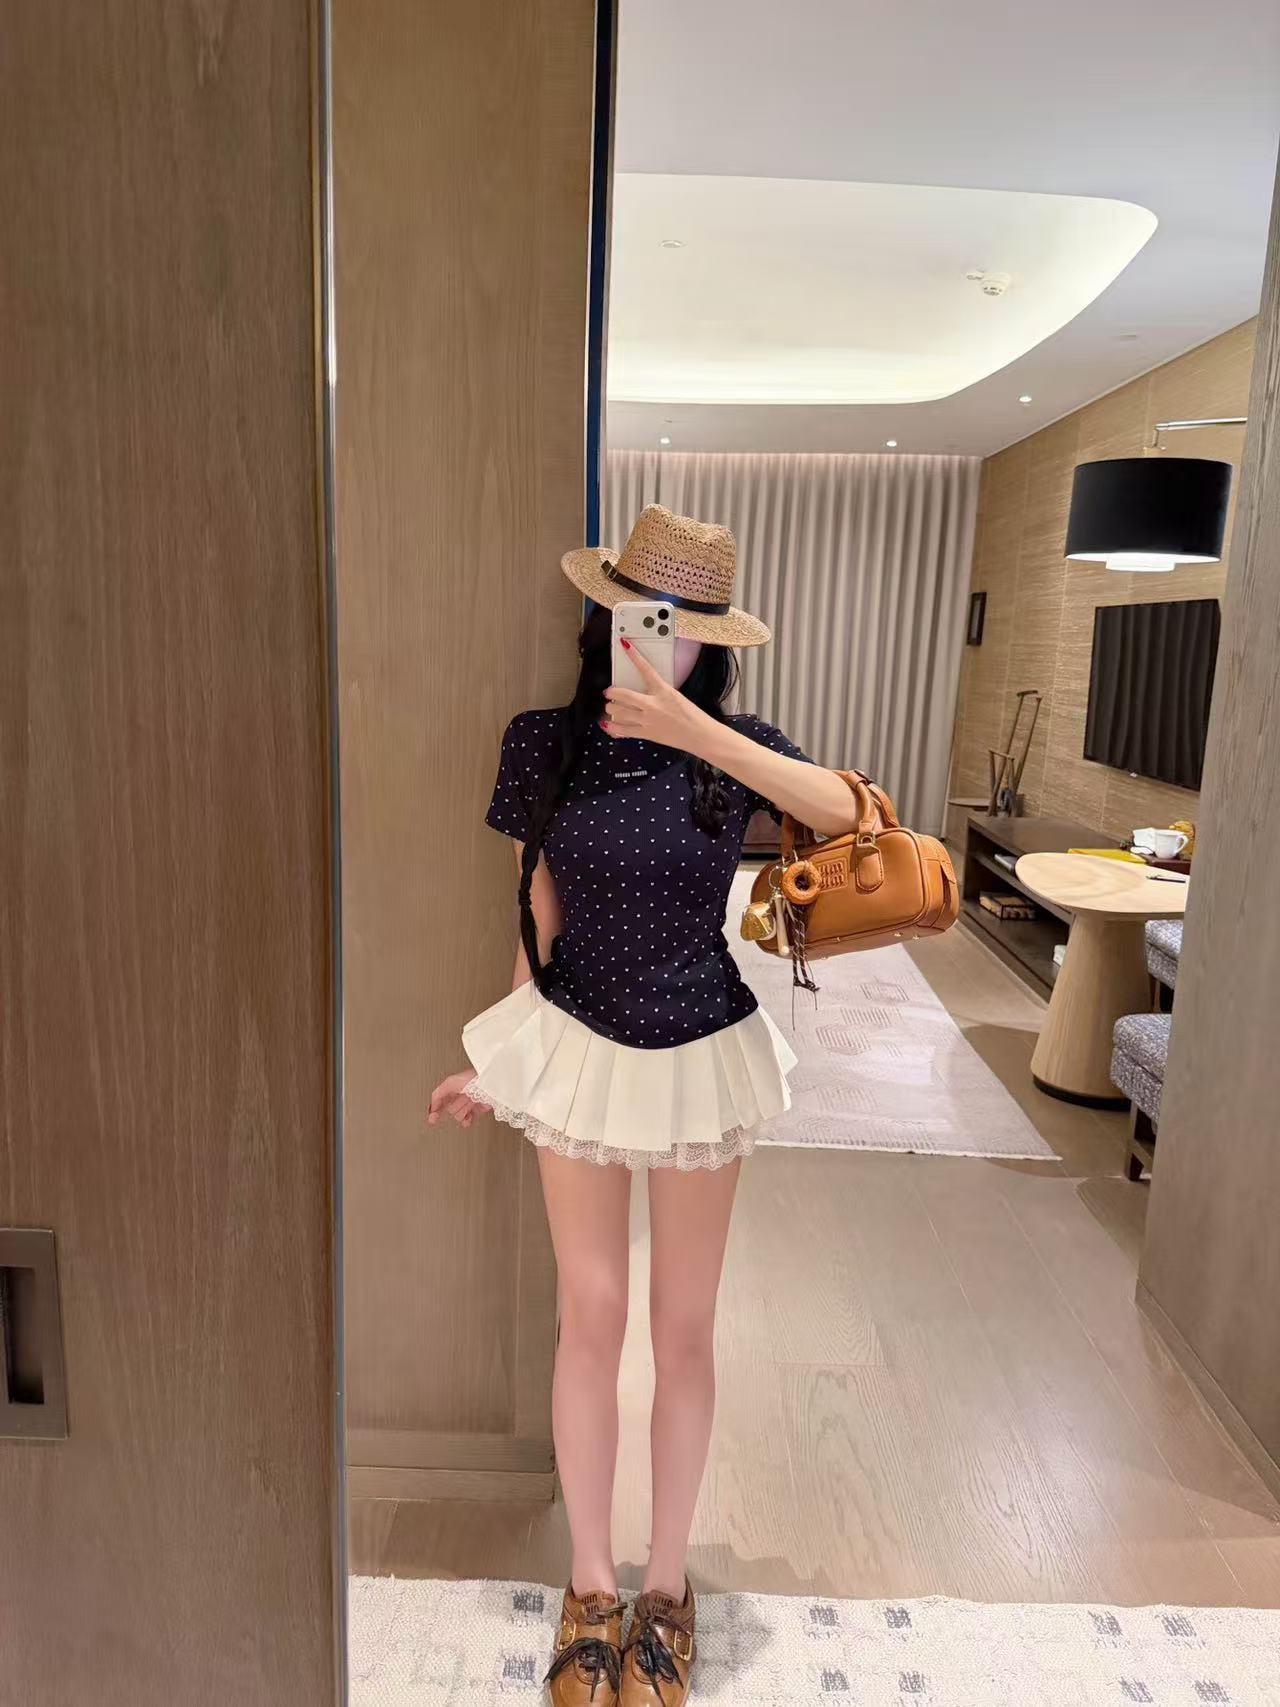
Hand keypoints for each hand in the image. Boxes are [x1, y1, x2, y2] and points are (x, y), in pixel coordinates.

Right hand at [427, 1068, 479, 1127]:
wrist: (490, 1085)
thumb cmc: (473, 1079)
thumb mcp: (450, 1082)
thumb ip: (438, 1093)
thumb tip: (433, 1105)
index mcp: (452, 1087)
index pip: (439, 1100)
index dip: (434, 1110)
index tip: (432, 1119)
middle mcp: (460, 1096)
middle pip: (449, 1109)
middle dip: (455, 1105)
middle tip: (463, 1099)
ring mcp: (468, 1104)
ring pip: (458, 1116)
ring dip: (463, 1110)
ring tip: (470, 1102)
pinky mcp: (477, 1110)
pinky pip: (467, 1121)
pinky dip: (467, 1121)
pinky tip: (468, 1118)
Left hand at [603, 639, 715, 755]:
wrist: (699, 734)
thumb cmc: (692, 716)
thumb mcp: (676, 696)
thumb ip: (659, 693)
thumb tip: (644, 692)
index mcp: (663, 691)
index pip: (645, 669)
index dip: (634, 655)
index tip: (625, 645)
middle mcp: (653, 705)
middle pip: (623, 695)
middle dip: (612, 692)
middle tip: (609, 691)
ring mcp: (648, 720)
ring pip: (619, 712)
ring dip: (611, 708)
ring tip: (610, 707)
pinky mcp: (646, 734)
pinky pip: (623, 730)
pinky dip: (612, 727)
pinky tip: (608, 724)